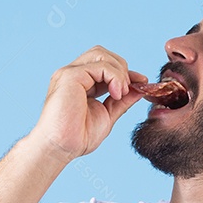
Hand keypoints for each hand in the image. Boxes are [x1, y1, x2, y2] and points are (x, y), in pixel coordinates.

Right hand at [32, 45, 149, 158]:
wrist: (61, 148)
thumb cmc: (78, 137)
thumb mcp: (107, 115)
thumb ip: (122, 100)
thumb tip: (140, 88)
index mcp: (80, 82)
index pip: (104, 65)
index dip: (124, 72)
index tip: (141, 82)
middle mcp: (73, 74)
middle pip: (102, 54)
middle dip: (121, 68)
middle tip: (128, 90)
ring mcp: (70, 73)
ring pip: (101, 55)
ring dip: (118, 72)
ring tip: (121, 93)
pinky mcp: (70, 76)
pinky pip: (100, 66)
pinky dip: (114, 77)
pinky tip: (116, 93)